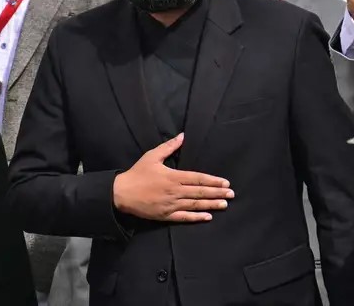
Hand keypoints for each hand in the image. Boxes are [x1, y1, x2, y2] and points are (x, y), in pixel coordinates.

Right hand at [112, 134, 233, 221]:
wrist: (121, 193)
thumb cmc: (137, 173)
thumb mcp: (152, 156)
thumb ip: (169, 147)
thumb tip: (182, 136)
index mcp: (173, 176)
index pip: (198, 179)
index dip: (213, 181)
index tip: (226, 182)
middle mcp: (175, 191)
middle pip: (200, 192)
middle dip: (217, 193)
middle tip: (231, 194)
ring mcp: (171, 204)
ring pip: (195, 205)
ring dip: (211, 205)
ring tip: (225, 205)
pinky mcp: (166, 215)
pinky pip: (184, 217)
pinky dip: (196, 217)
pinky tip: (208, 217)